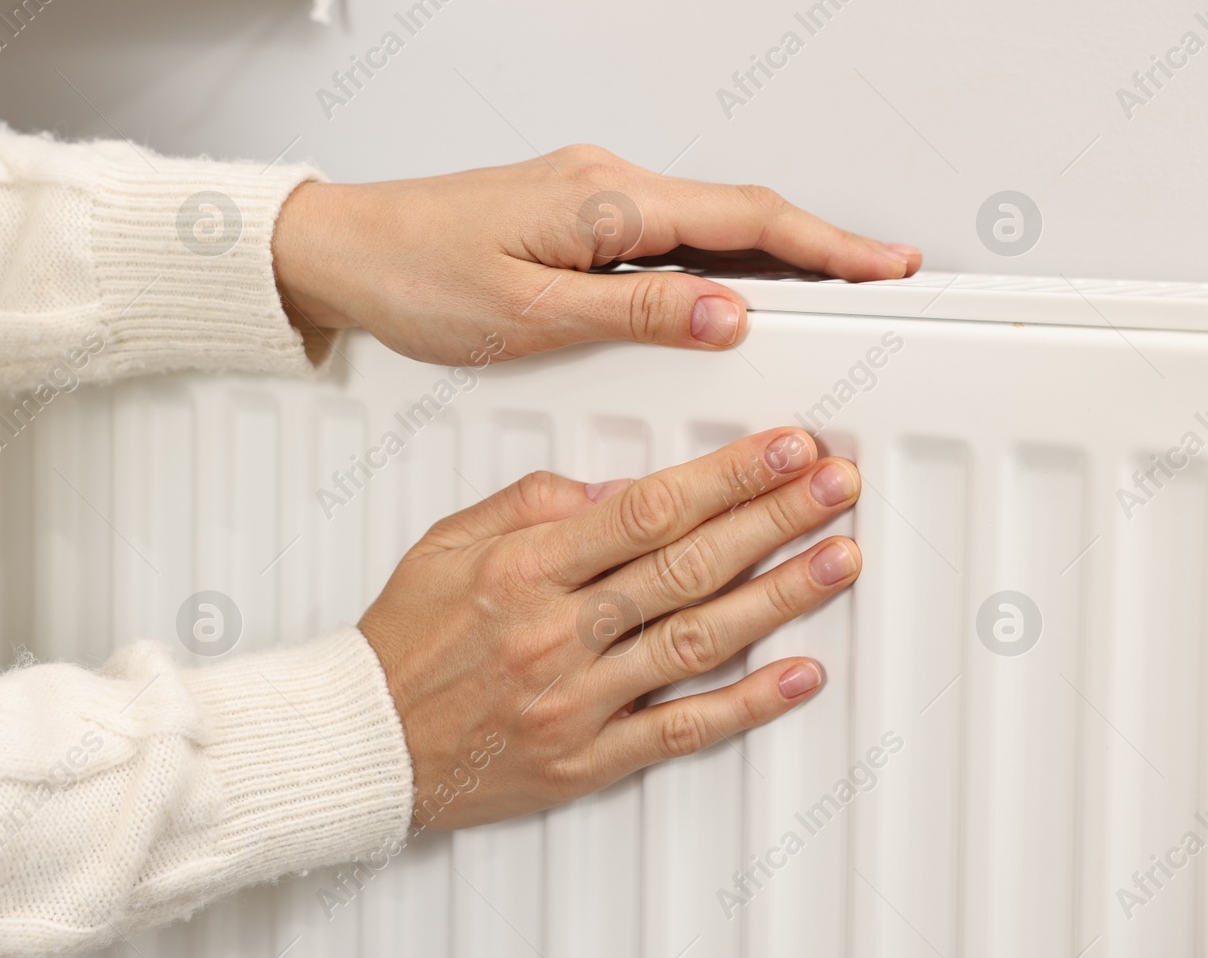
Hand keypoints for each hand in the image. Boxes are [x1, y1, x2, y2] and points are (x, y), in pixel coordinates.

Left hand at [271, 145, 920, 364]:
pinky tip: (730, 290)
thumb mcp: (526, 312)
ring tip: (826, 292)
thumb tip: (729, 314)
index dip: (825, 245)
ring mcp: (589, 197)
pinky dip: (715, 260)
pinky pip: (665, 235)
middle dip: (817, 246)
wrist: (343, 248)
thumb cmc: (412, 275)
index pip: (742, 220)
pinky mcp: (571, 217)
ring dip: (769, 254)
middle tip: (880, 280)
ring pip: (704, 223)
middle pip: (737, 213)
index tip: (885, 267)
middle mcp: (604, 185)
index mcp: (603, 200)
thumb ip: (632, 314)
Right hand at [357, 428, 860, 828]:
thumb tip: (611, 489)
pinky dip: (747, 704)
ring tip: (839, 559)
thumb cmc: (404, 641)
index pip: (646, 510)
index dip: (726, 477)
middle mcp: (556, 633)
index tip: (780, 450)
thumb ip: (529, 505)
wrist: (368, 741)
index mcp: (522, 571)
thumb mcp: (446, 543)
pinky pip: (680, 729)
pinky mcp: (588, 758)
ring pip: (698, 640)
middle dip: (772, 518)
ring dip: (780, 597)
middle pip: (687, 565)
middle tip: (833, 486)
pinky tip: (798, 674)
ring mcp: (577, 700)